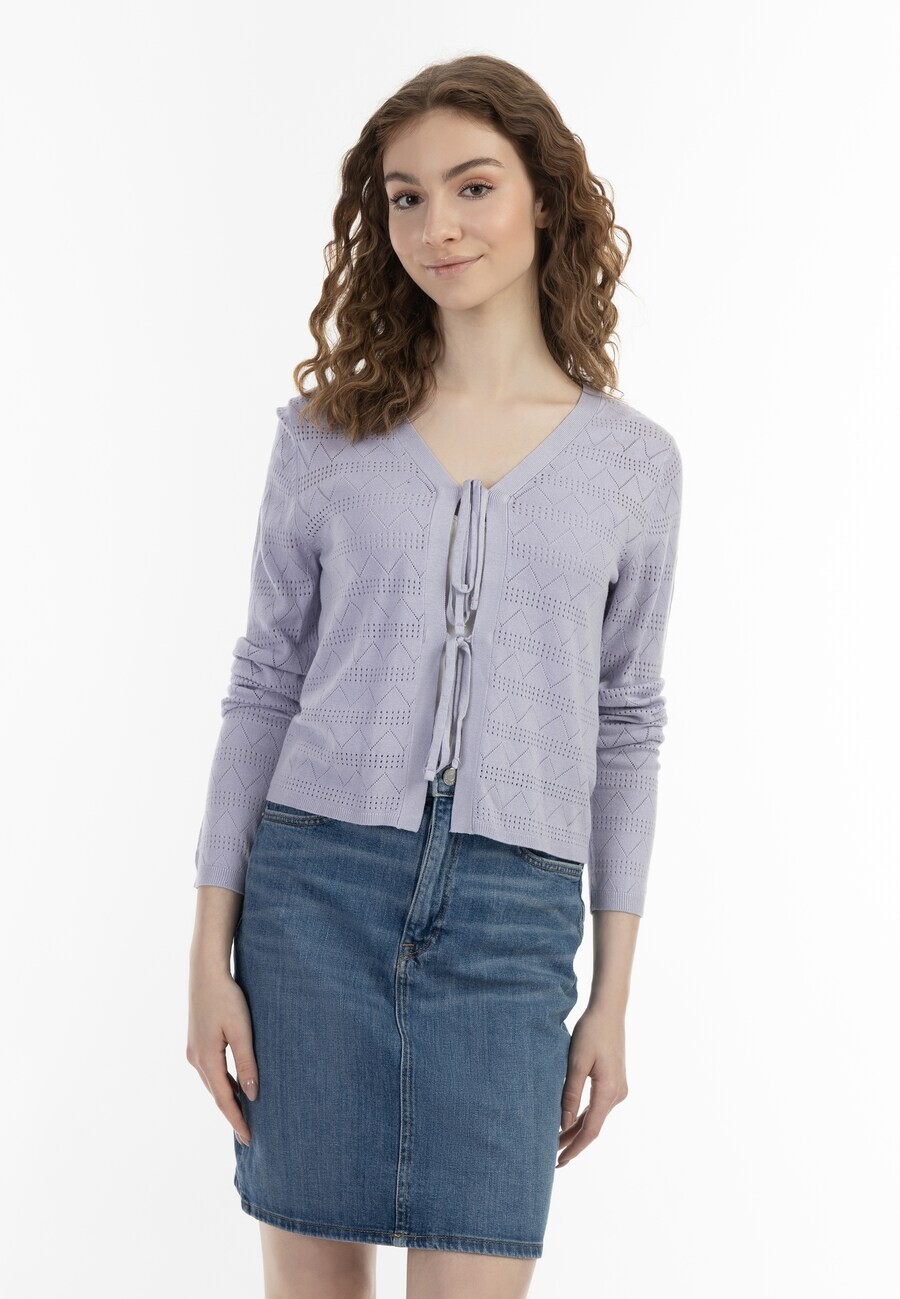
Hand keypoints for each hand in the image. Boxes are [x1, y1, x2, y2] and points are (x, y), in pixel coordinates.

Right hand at [186, 964, 258, 1146]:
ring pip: (213, 1083)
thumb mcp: (241, 1030)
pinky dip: (223, 1083)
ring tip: (244, 1114)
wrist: (206, 972)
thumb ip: (246, 1062)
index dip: (237, 1120)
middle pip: (216, 1094)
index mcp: (206, 1059)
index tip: (249, 1139)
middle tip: (250, 1134)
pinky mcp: (196, 1042)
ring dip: (227, 1099)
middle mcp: (196, 1059)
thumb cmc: (227, 998)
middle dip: (232, 1115)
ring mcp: (194, 1050)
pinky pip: (211, 1071)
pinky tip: (234, 1085)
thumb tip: (251, 1095)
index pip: (224, 1099)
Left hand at [557, 1008, 627, 1166]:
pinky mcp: (615, 1082)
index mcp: (608, 1091)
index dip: (574, 1148)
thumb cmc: (590, 1032)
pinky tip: (570, 1122)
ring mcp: (618, 1089)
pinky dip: (584, 1116)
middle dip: (572, 1142)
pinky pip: (598, 1106)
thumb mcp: (576, 1062)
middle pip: (592, 1127)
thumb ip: (570, 1094)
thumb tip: (562, 1125)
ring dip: (576, 1130)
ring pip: (595, 1117)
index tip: (559, 1162)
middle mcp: (617, 1094)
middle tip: (552, 1158)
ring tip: (556, 1142)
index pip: (590, 1131)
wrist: (609, 1011)